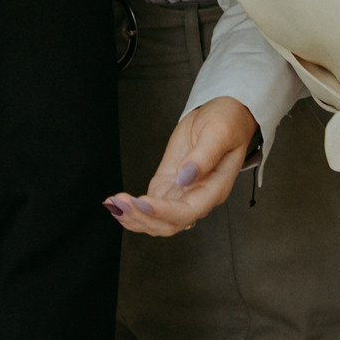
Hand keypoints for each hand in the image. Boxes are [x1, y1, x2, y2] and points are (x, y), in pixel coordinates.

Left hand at [107, 95, 256, 236]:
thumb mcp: (218, 133)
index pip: (189, 211)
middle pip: (170, 223)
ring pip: (158, 220)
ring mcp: (181, 193)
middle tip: (121, 203)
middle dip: (144, 217)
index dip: (165, 211)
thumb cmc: (226, 123)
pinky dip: (132, 209)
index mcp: (215, 188)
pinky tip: (115, 204)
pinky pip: (150, 206)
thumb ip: (204, 155)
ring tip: (114, 205)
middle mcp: (198, 197)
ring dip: (135, 217)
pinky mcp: (167, 185)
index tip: (143, 202)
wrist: (222, 115)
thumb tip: (186, 176)